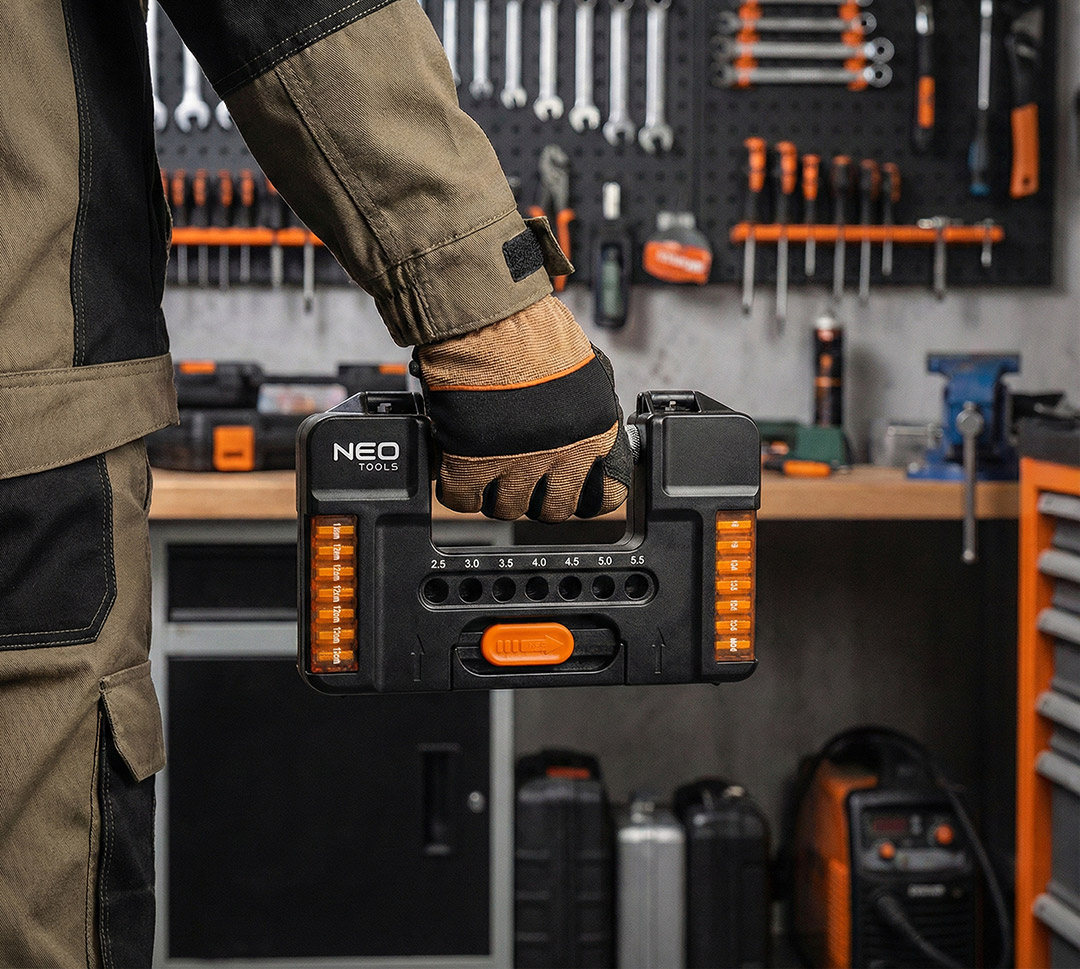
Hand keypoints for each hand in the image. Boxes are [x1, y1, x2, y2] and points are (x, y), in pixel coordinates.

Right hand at [413, 296, 630, 521]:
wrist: (490, 314)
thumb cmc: (533, 327)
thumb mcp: (586, 372)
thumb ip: (586, 413)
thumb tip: (582, 433)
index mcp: (595, 432)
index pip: (605, 495)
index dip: (584, 494)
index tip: (572, 488)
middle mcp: (562, 453)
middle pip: (554, 509)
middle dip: (538, 497)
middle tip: (524, 479)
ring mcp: (517, 461)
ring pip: (508, 508)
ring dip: (497, 493)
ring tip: (488, 470)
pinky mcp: (471, 460)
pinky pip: (463, 499)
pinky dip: (459, 490)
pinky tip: (458, 471)